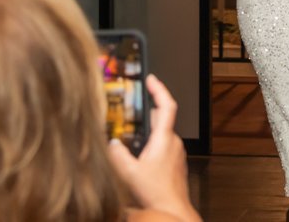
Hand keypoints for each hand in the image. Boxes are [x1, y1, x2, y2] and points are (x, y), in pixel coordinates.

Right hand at [108, 75, 198, 220]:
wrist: (173, 211)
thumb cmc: (156, 194)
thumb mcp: (128, 172)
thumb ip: (118, 154)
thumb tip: (111, 142)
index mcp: (164, 139)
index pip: (166, 105)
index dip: (159, 89)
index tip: (152, 79)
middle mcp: (173, 143)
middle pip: (163, 118)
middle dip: (149, 109)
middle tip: (137, 102)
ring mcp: (176, 153)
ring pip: (163, 134)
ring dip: (151, 129)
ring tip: (135, 128)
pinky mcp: (176, 164)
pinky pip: (165, 146)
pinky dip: (154, 143)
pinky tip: (141, 152)